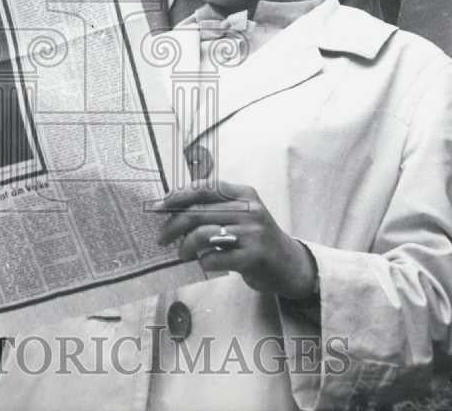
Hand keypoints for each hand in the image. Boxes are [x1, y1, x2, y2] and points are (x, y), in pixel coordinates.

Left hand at [155, 181, 316, 298]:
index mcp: (244, 194)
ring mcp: (252, 234)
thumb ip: (216, 207)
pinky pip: (214, 258)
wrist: (289, 264)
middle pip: (198, 213)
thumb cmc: (256, 238)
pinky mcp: (253, 257)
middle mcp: (249, 210)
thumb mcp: (242, 213)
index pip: (205, 187)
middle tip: (162, 237)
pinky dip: (203, 261)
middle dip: (173, 225)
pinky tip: (204, 262)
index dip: (179, 195)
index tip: (161, 205)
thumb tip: (173, 207)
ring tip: (182, 253)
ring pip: (203, 235)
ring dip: (185, 246)